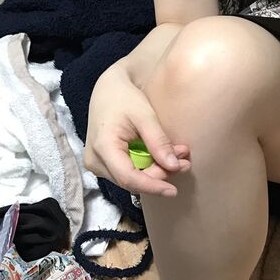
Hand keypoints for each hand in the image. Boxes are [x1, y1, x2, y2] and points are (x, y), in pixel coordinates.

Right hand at [84, 64, 190, 197]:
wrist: (108, 89)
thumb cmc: (125, 98)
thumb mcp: (145, 116)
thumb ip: (158, 142)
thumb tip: (174, 166)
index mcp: (102, 147)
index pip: (128, 178)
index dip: (152, 186)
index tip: (173, 190)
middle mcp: (95, 161)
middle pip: (131, 180)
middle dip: (160, 174)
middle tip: (185, 162)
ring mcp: (97, 163)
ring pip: (131, 177)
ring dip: (157, 170)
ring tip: (180, 156)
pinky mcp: (104, 163)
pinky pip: (128, 171)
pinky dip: (148, 165)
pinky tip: (165, 156)